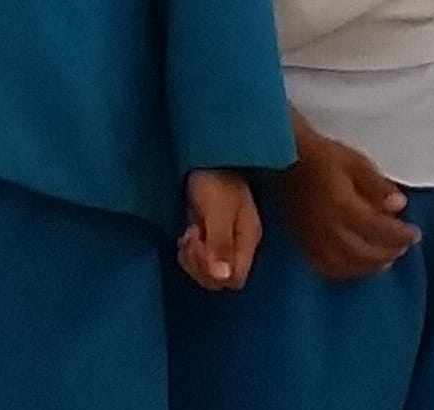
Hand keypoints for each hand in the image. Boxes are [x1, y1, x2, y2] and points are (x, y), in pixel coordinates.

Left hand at [176, 167, 261, 290]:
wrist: (207, 155)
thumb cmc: (214, 178)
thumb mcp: (217, 209)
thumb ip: (220, 242)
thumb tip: (223, 278)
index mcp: (247, 239)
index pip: (236, 279)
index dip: (213, 272)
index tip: (199, 244)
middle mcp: (238, 244)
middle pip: (221, 279)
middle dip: (200, 265)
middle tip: (190, 237)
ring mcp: (225, 240)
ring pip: (210, 271)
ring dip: (193, 258)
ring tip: (188, 233)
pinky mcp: (211, 234)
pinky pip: (202, 258)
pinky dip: (190, 251)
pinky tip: (186, 233)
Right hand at [277, 124, 415, 281]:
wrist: (281, 155)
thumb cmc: (321, 155)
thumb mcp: (354, 161)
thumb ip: (377, 185)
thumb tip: (399, 206)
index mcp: (341, 205)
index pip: (379, 230)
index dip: (401, 235)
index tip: (414, 233)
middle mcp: (326, 228)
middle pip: (365, 252)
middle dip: (389, 252)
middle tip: (403, 246)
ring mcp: (311, 238)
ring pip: (346, 265)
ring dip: (370, 266)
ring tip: (384, 259)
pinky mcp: (301, 242)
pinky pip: (325, 267)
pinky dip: (345, 271)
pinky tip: (356, 265)